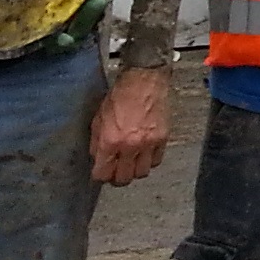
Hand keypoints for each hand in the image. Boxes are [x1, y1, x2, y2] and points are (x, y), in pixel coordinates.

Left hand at [90, 66, 169, 184]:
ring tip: (130, 163)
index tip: (100, 172)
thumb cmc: (120, 96)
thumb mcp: (98, 119)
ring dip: (134, 170)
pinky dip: (149, 161)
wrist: (143, 81)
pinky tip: (144, 153)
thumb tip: (97, 158)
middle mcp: (129, 146)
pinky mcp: (162, 139)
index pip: (102, 174)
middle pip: (123, 179)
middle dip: (117, 177)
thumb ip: (96, 142)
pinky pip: (156, 161)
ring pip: (142, 173)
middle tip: (115, 171)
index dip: (100, 175)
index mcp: (110, 141)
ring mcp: (148, 144)